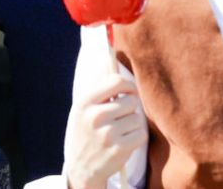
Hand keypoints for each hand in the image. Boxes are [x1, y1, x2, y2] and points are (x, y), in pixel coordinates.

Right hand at [64, 67, 146, 188]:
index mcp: (85, 102)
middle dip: (130, 108)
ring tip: (120, 131)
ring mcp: (107, 134)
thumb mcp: (83, 108)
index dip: (129, 85)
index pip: (116, 82)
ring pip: (137, 117)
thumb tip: (113, 55)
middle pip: (131, 100)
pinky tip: (125, 141)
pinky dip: (137, 136)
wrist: (81, 168)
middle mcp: (95, 117)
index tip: (130, 91)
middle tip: (120, 117)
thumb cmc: (86, 131)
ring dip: (133, 123)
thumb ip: (100, 88)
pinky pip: (141, 133)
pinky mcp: (119, 150)